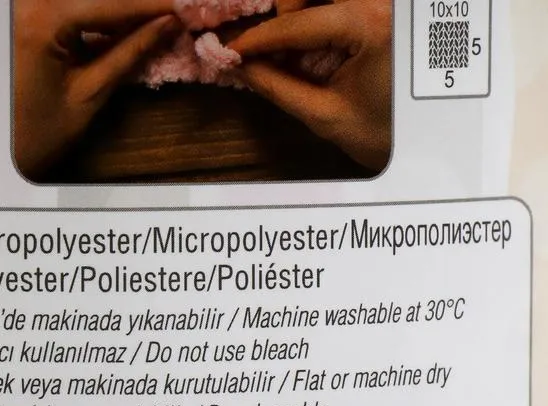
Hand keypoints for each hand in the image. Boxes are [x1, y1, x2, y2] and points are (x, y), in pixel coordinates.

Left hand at [14, 0, 179, 177]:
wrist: (0, 148)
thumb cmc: (41, 130)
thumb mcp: (90, 93)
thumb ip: (128, 53)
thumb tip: (166, 25)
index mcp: (42, 19)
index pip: (109, 4)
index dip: (149, 6)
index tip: (183, 8)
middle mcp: (28, 2)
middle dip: (135, 4)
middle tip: (172, 11)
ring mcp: (25, 7)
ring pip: (86, 0)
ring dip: (119, 9)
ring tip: (155, 18)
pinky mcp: (26, 16)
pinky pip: (71, 8)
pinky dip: (99, 14)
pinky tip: (126, 23)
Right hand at [229, 0, 391, 170]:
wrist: (424, 141)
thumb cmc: (380, 134)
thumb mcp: (324, 114)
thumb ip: (278, 87)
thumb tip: (241, 67)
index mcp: (371, 25)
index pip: (299, 24)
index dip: (259, 38)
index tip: (231, 49)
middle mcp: (383, 1)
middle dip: (288, 8)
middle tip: (273, 44)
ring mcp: (388, 4)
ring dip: (303, 8)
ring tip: (293, 42)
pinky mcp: (386, 12)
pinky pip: (344, 2)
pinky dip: (321, 12)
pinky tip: (312, 41)